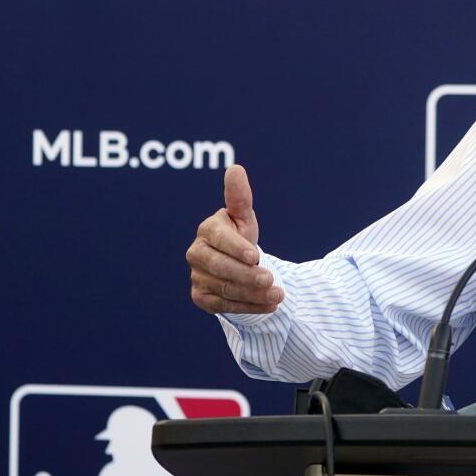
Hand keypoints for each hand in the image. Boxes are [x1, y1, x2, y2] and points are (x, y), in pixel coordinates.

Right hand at [186, 164, 283, 314]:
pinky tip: (269, 305)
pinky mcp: (202, 298)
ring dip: (254, 294)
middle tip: (271, 280)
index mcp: (207, 230)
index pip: (218, 239)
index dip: (236, 248)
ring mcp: (197, 277)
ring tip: (278, 294)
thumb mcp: (244, 217)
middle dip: (247, 275)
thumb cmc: (240, 234)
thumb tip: (235, 168)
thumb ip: (239, 197)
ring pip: (225, 289)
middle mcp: (197, 254)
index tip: (256, 256)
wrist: (236, 263)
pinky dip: (249, 307)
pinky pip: (225, 306)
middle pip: (220, 268)